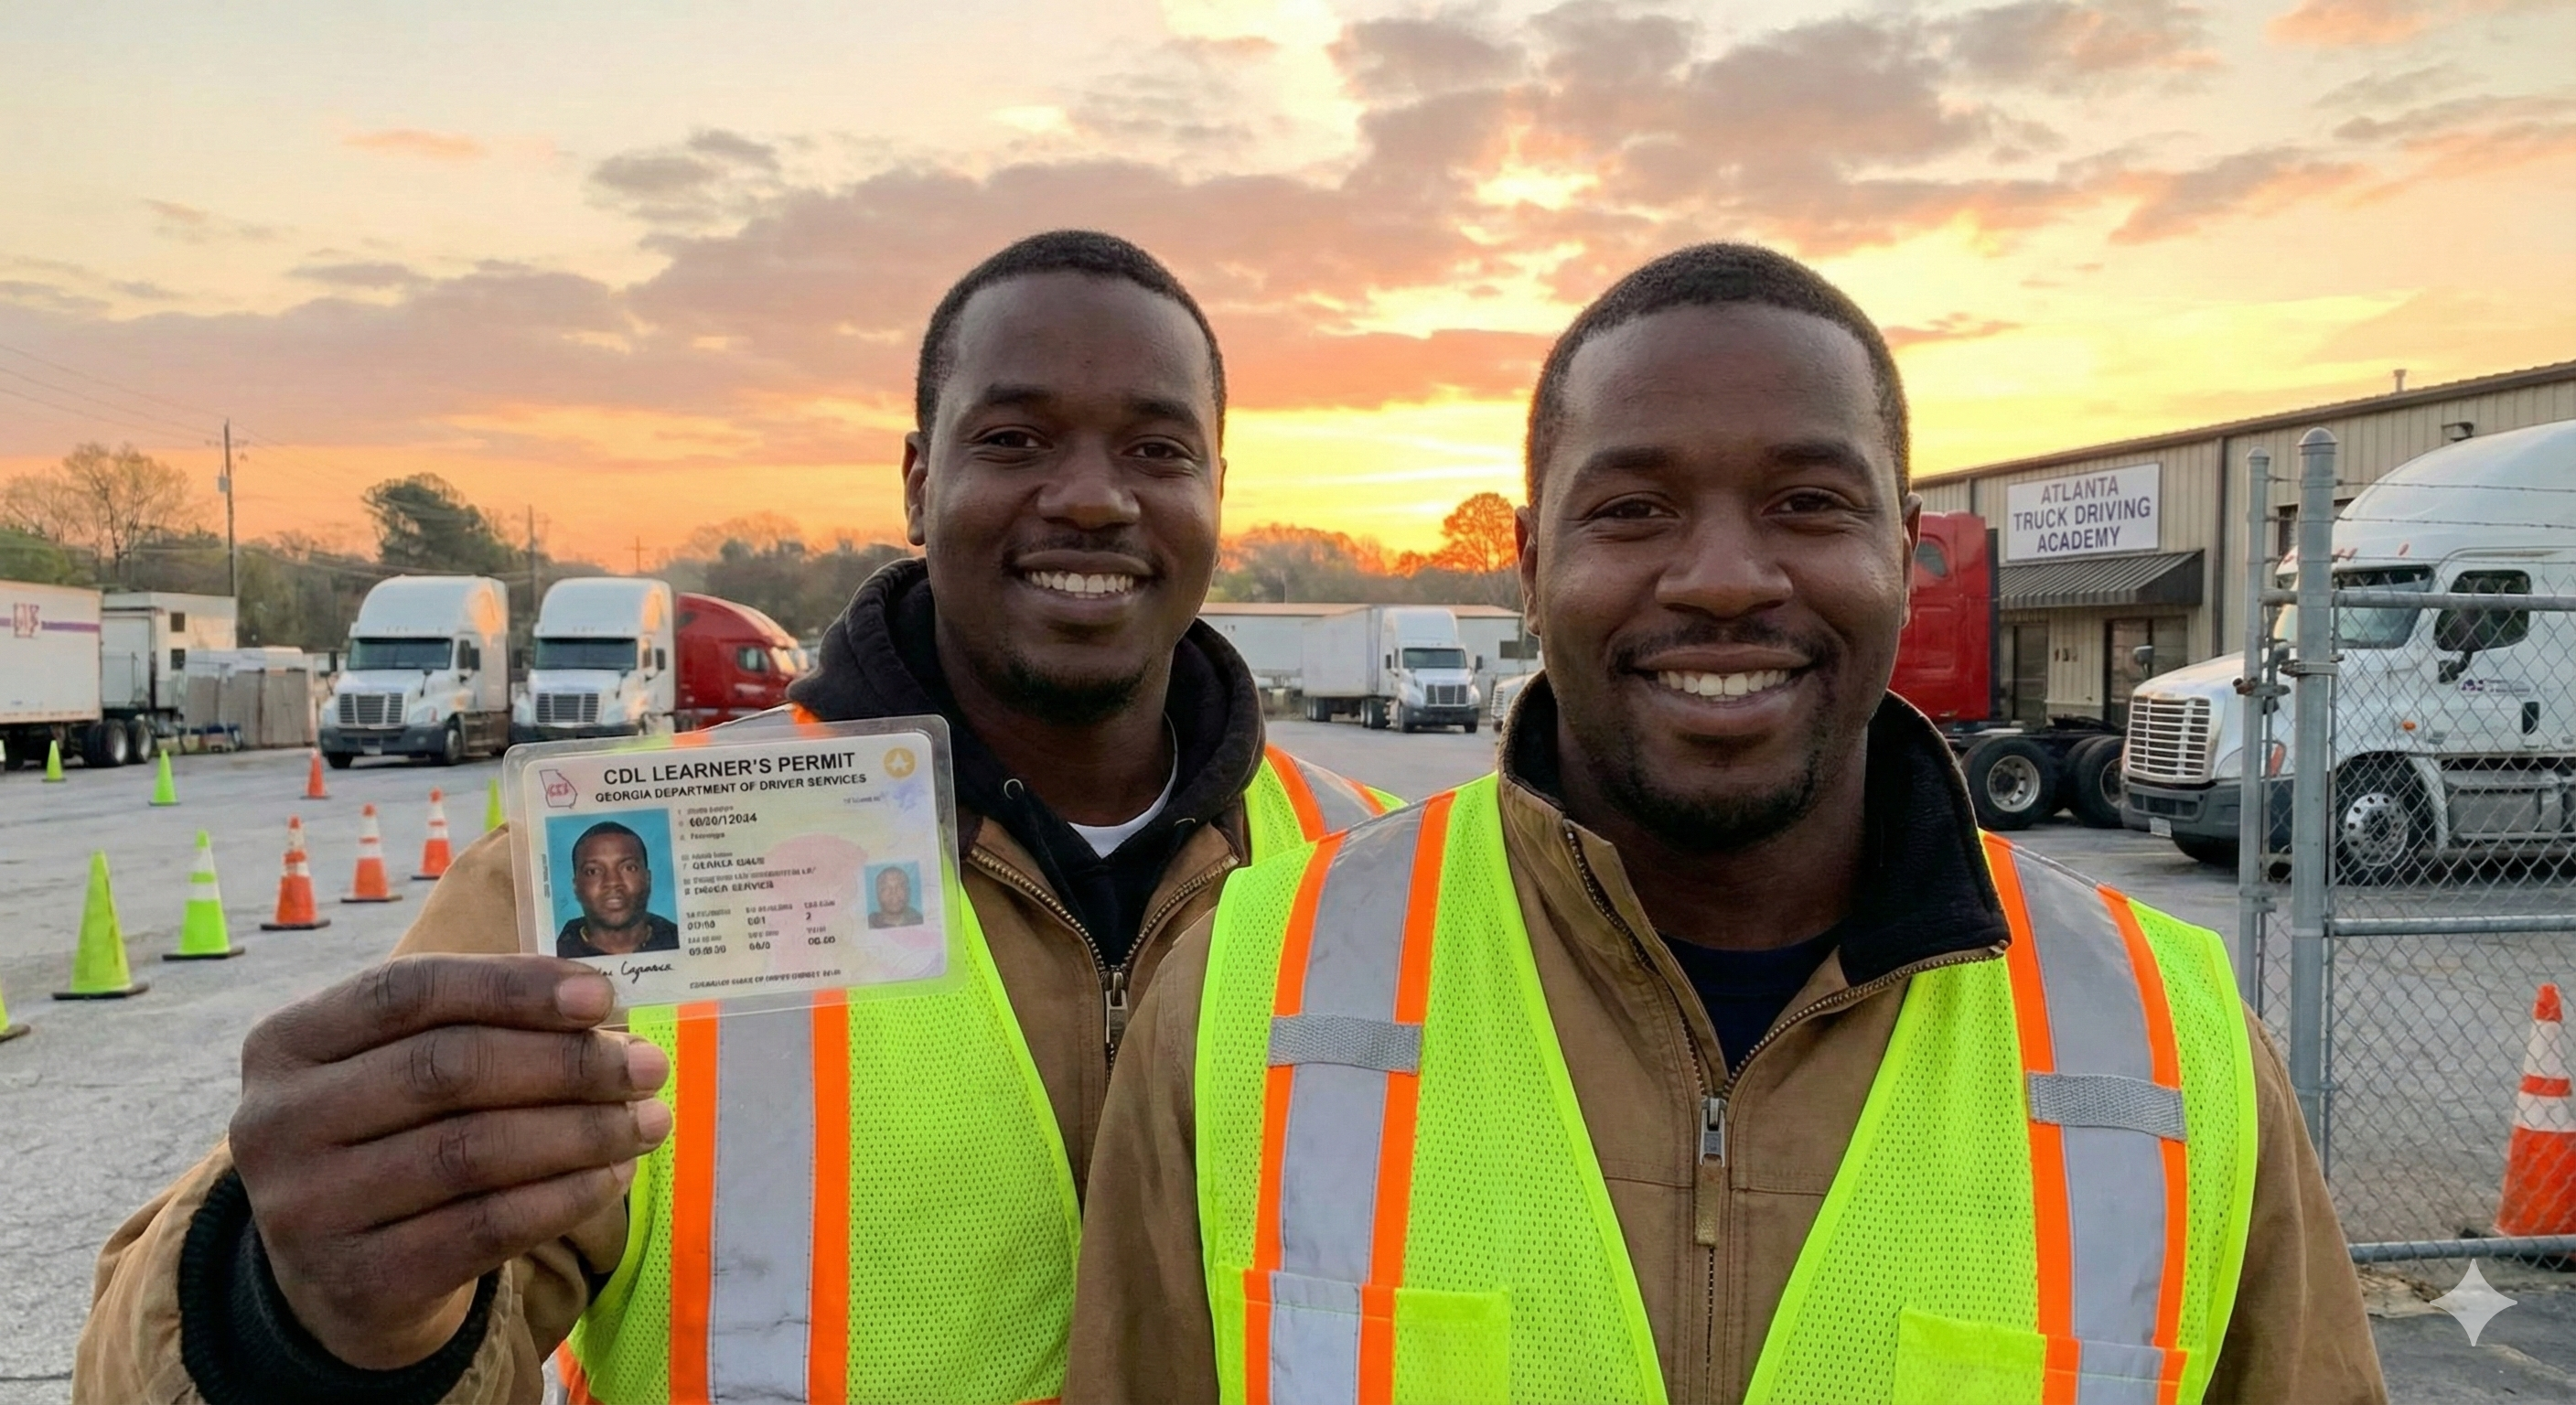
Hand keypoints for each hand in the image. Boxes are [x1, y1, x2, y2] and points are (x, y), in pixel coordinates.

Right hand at [229, 954, 670, 1369]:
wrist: (343, 1281)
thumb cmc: (391, 1142)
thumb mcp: (396, 1071)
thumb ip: (476, 1027)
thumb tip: (600, 1008)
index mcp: (285, 1044)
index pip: (407, 992)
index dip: (512, 987)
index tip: (602, 995)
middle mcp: (277, 1124)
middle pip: (445, 1070)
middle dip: (565, 1063)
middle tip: (647, 1066)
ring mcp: (307, 1210)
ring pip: (471, 1152)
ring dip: (580, 1131)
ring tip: (647, 1121)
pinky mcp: (358, 1281)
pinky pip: (485, 1228)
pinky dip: (564, 1197)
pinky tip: (611, 1176)